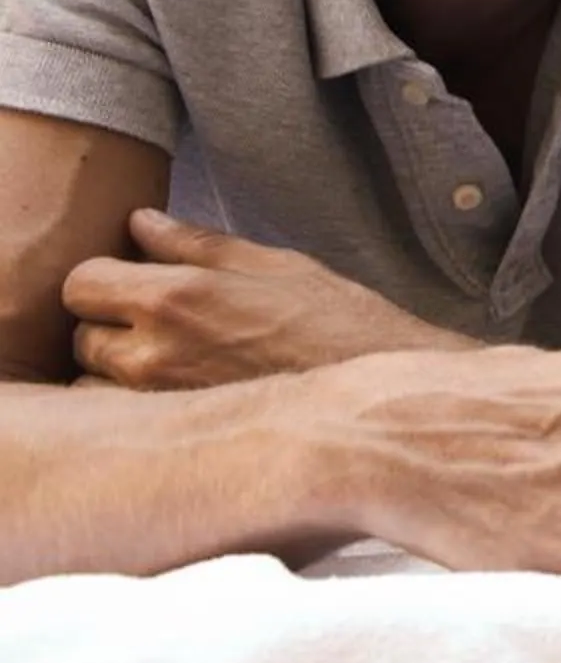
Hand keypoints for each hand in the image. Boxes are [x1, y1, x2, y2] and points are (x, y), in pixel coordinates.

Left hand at [62, 210, 472, 389]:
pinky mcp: (173, 439)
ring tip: (170, 364)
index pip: (81, 283)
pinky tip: (180, 394)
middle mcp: (153, 353)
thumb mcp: (275, 264)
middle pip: (81, 336)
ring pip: (94, 384)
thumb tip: (142, 223)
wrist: (378, 395)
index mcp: (175, 297)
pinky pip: (122, 421)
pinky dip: (134, 407)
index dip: (104, 279)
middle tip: (159, 324)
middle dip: (110, 326)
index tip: (131, 281)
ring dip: (116, 372)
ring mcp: (158, 403)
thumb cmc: (338, 323)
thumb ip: (196, 244)